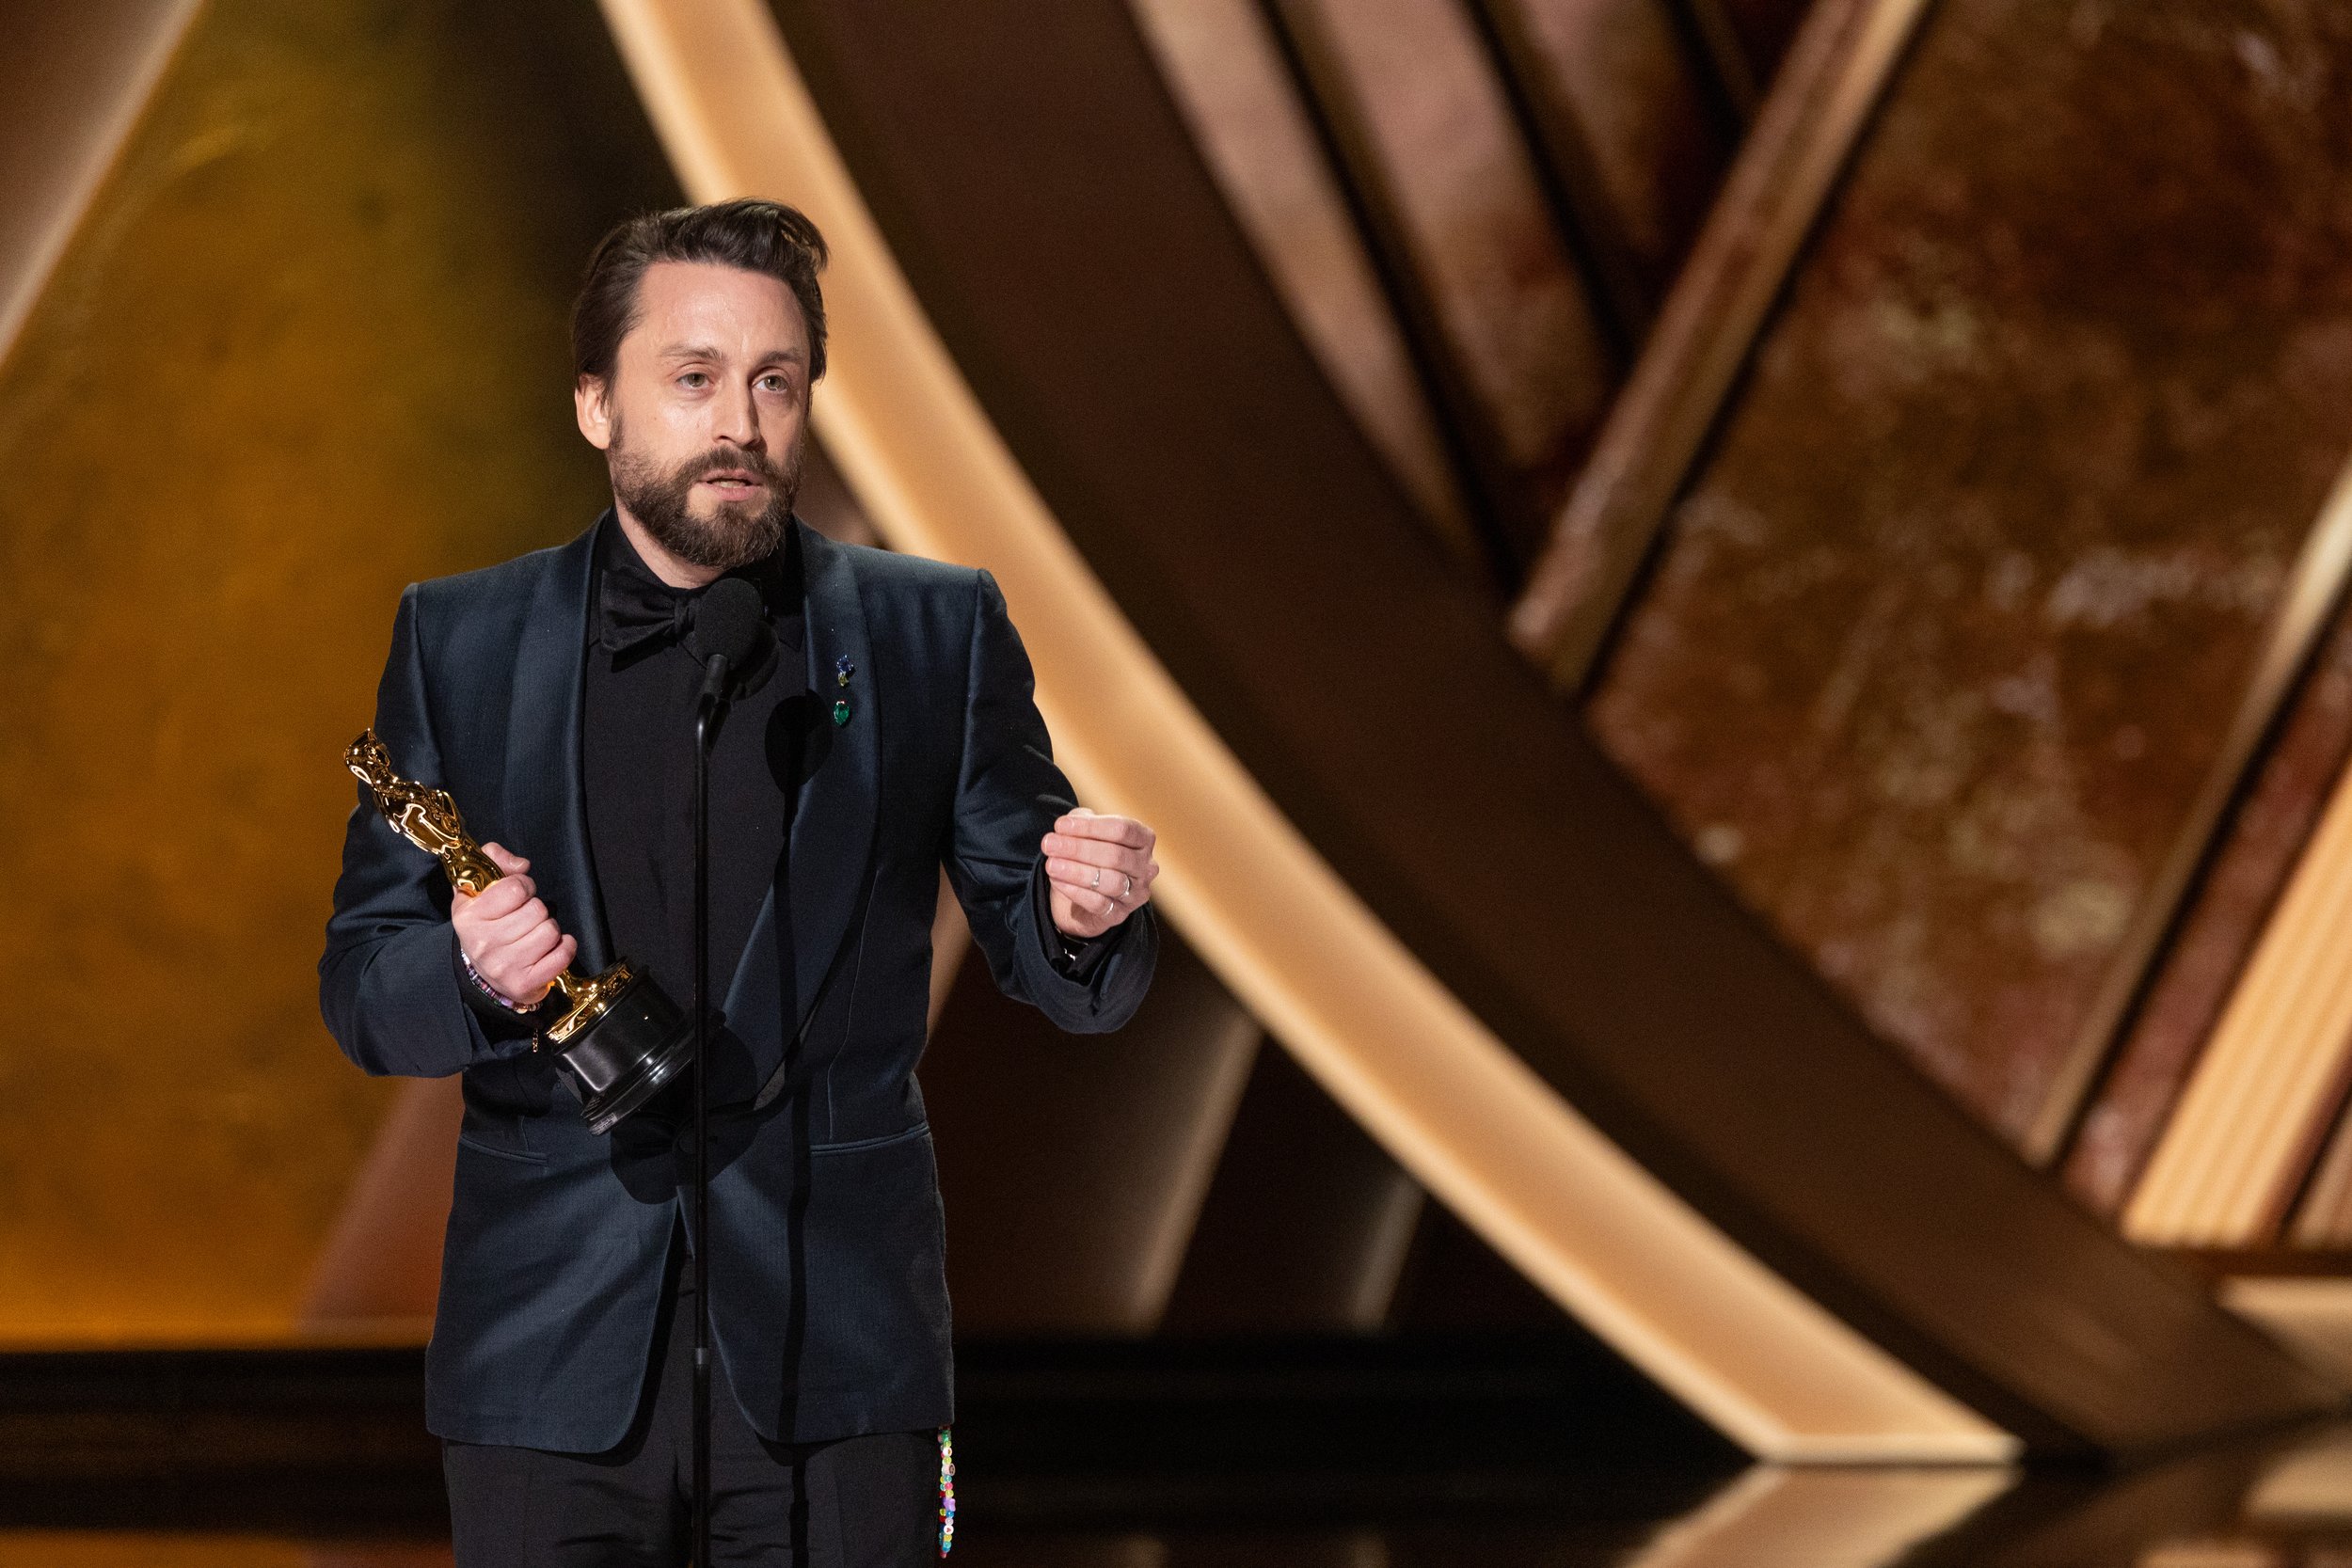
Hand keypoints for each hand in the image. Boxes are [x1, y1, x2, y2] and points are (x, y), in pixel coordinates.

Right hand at [451, 842, 576, 1007]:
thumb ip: (495, 860)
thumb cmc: (486, 924)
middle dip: (537, 910)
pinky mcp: (523, 984)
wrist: (482, 974)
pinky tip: (552, 947)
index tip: (519, 895)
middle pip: (537, 910)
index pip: (515, 888)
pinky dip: (565, 948)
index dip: (524, 886)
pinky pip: (561, 956)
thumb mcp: (478, 888)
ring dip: (549, 929)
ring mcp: (503, 966)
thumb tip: (521, 866)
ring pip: (550, 931)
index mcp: (469, 917)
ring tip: (534, 934)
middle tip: (526, 919)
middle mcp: (483, 943)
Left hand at [1042, 809, 1158, 939]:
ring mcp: (1136, 893)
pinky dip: (1075, 891)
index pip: (1122, 829)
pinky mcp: (1119, 915)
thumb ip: (1079, 821)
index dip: (1091, 827)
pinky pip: (1099, 903)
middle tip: (1049, 845)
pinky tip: (1057, 881)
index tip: (1060, 826)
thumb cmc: (1088, 855)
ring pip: (1111, 881)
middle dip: (1078, 849)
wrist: (1083, 895)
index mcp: (1143, 840)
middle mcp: (1146, 867)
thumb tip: (1066, 826)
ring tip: (1051, 865)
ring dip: (1077, 871)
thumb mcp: (1084, 831)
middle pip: (1116, 855)